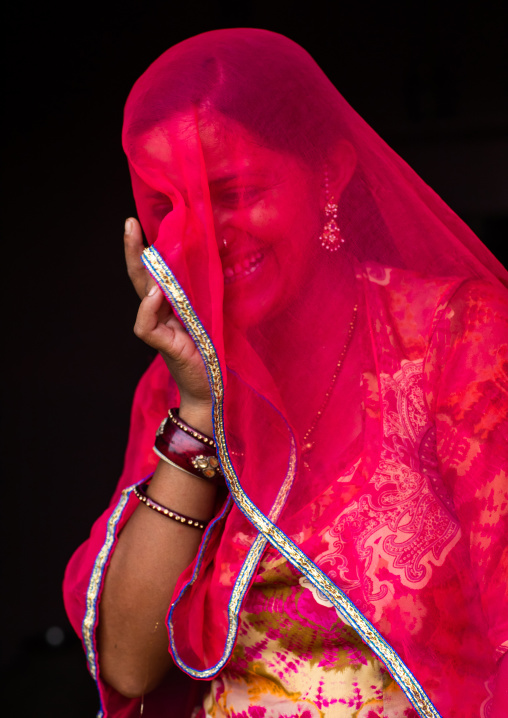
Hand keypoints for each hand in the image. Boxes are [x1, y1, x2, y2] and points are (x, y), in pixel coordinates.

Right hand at [124, 218, 212, 431]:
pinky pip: (146, 326)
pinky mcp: (166, 346)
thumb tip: (209, 262)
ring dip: (142, 274)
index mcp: (171, 307)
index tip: (139, 224)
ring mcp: (161, 330)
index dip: (145, 251)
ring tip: (147, 251)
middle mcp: (162, 316)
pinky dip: (148, 309)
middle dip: (134, 252)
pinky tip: (155, 295)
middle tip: (130, 224)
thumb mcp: (209, 317)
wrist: (211, 389)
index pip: (154, 275)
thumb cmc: (212, 354)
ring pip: (142, 298)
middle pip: (141, 280)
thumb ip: (201, 297)